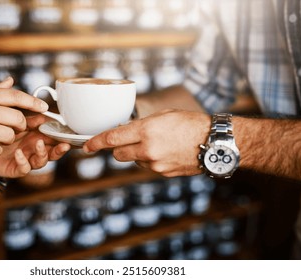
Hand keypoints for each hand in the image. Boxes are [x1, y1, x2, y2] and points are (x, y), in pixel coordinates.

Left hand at [0, 114, 70, 177]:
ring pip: (42, 161)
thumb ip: (29, 115)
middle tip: (65, 144)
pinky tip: (19, 153)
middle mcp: (36, 149)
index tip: (71, 133)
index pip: (56, 138)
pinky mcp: (15, 168)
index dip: (65, 137)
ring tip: (39, 143)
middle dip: (61, 149)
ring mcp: (27, 159)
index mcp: (39, 136)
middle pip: (54, 151)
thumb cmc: (1, 129)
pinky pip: (24, 168)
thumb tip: (41, 107)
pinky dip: (23, 161)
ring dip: (43, 153)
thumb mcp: (16, 119)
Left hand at [83, 109, 209, 176]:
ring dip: (137, 154)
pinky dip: (150, 161)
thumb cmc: (190, 123)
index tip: (86, 147)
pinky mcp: (162, 173)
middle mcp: (147, 149)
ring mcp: (155, 164)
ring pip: (133, 161)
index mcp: (146, 130)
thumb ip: (141, 125)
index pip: (112, 139)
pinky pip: (148, 167)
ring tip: (157, 144)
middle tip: (128, 141)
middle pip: (118, 154)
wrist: (214, 143)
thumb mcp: (163, 116)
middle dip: (118, 149)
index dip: (96, 143)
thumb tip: (125, 131)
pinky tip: (165, 153)